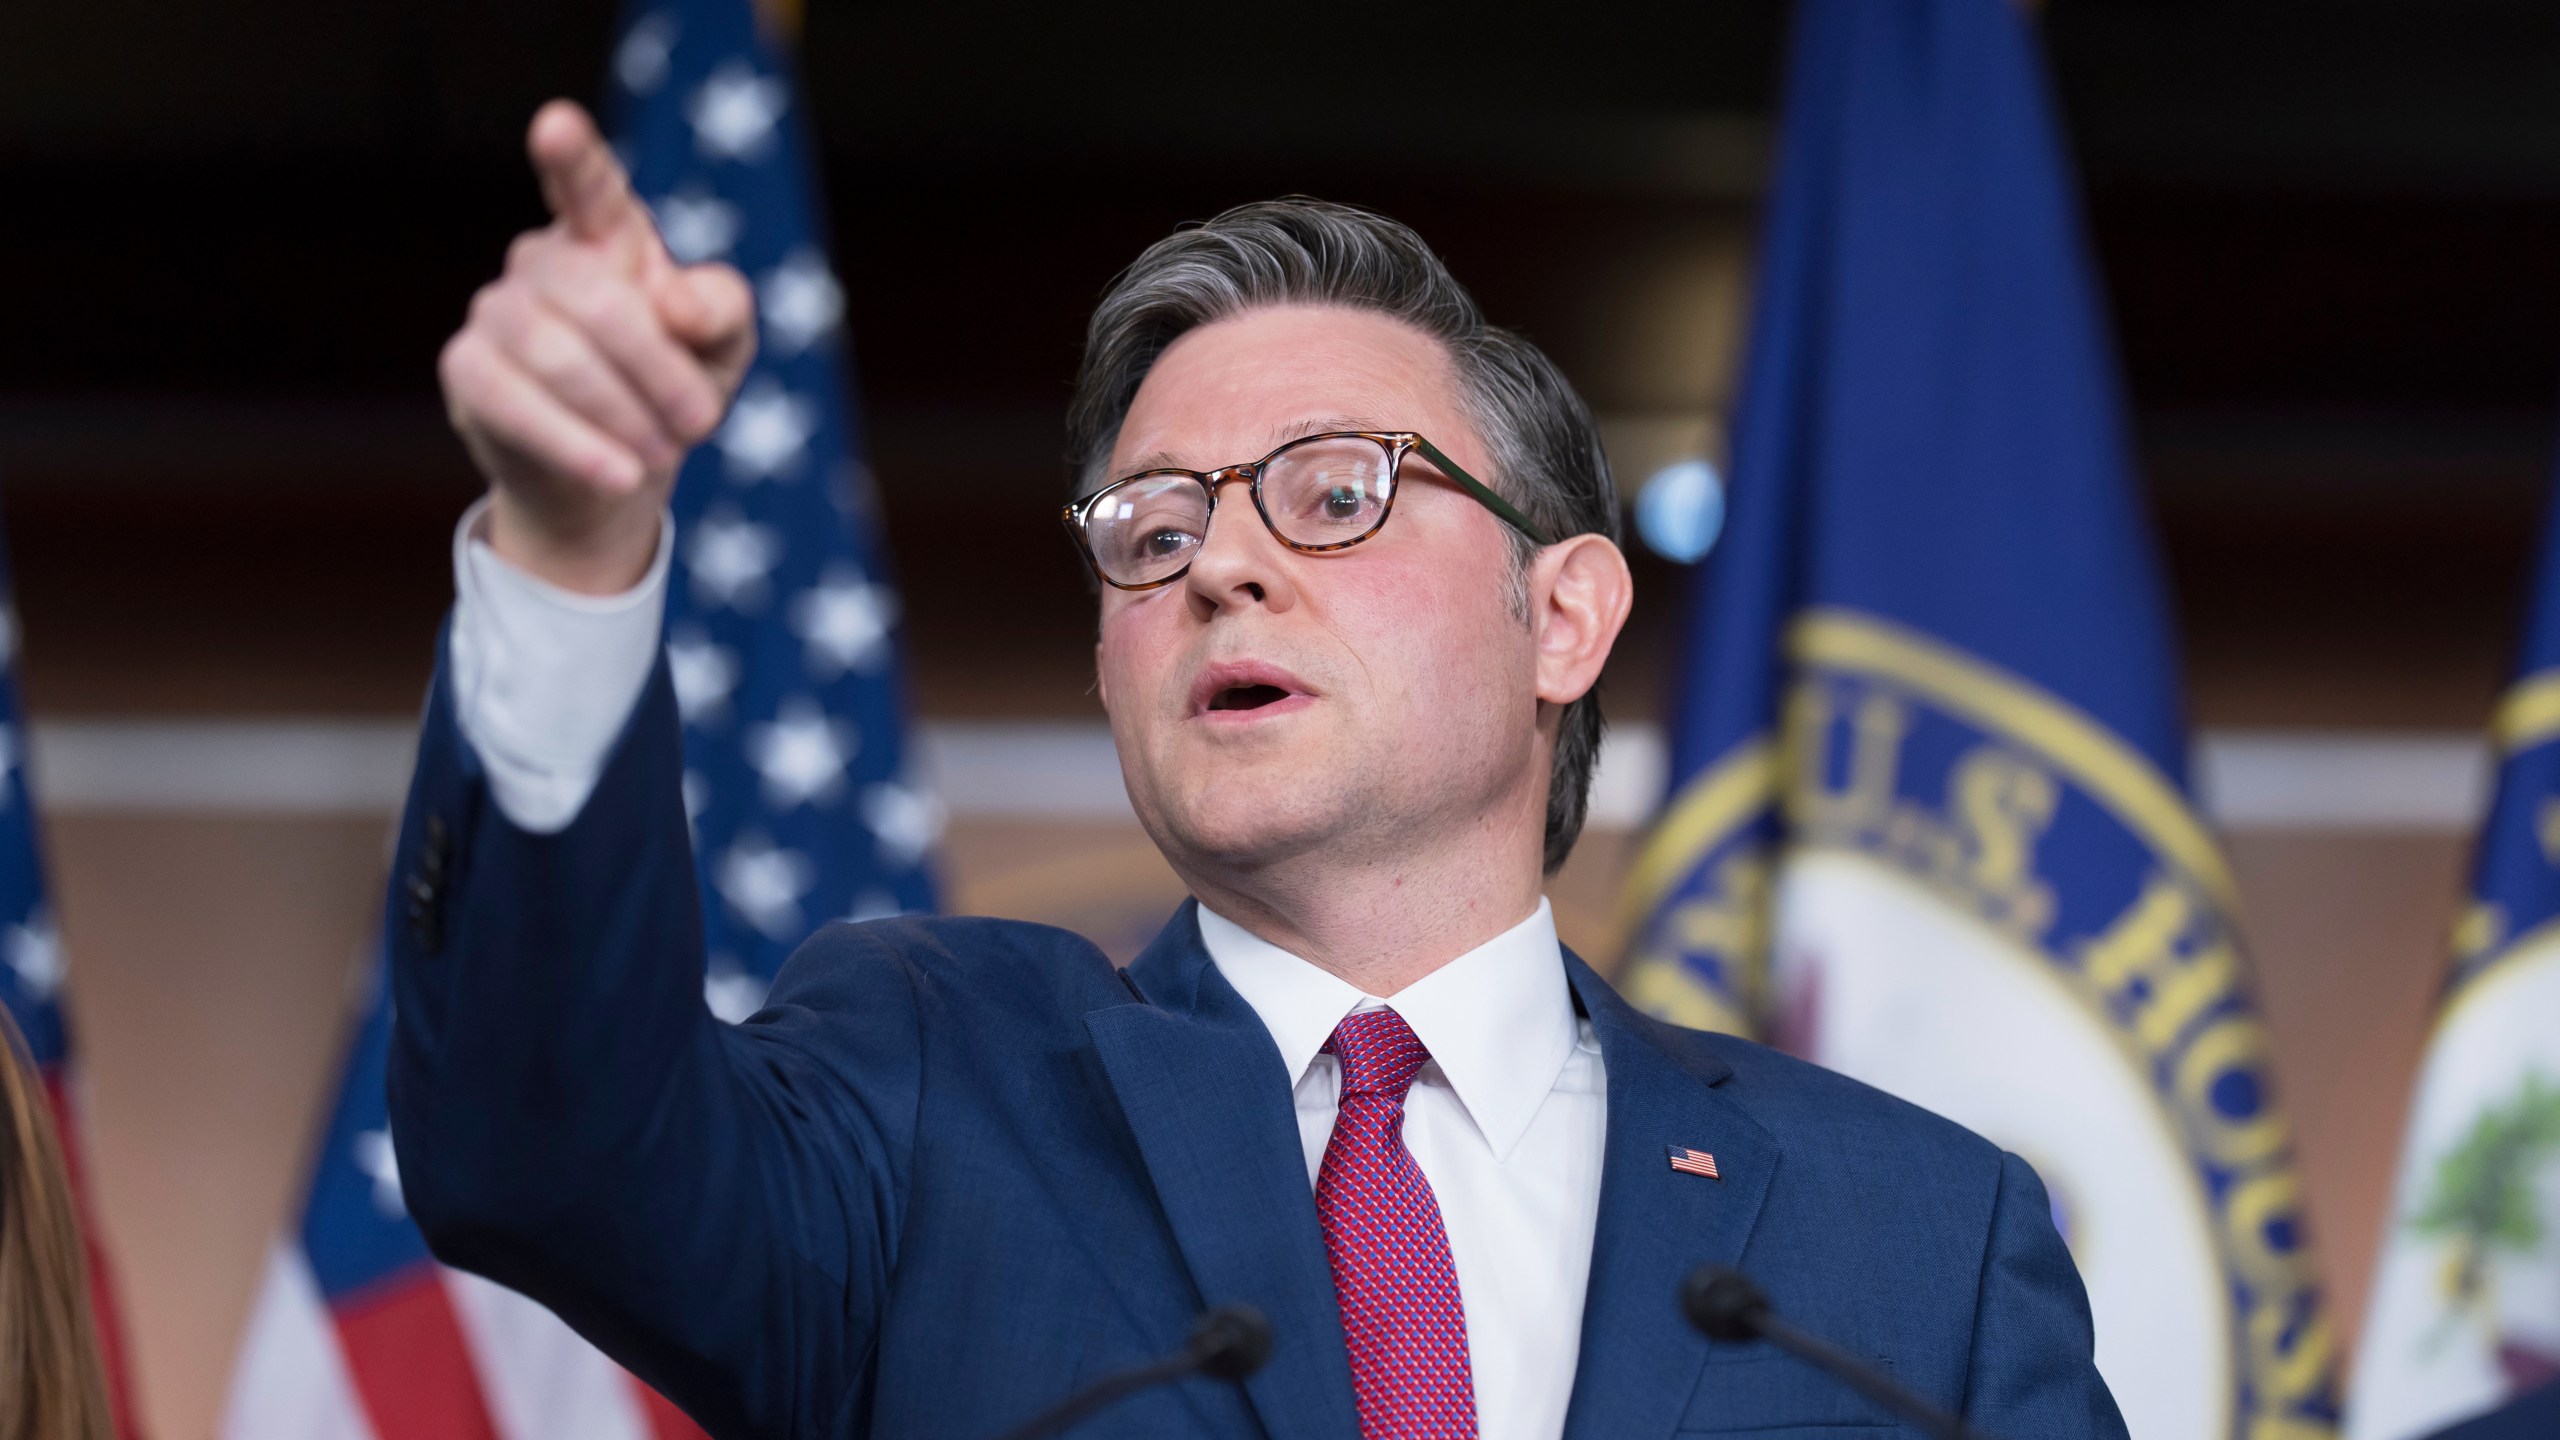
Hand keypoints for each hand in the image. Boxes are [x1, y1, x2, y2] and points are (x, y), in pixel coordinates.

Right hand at [439, 100, 756, 592]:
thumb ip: (720, 310)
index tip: (556, 125)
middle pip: (600, 304)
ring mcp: (497, 310)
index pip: (588, 184)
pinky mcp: (468, 370)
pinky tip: (618, 475)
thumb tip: (670, 301)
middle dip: (659, 371)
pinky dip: (574, 444)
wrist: (617, 473)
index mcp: (607, 234)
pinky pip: (513, 402)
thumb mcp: (724, 350)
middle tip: (702, 423)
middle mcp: (543, 259)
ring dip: (624, 414)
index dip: (572, 156)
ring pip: (557, 356)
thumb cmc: (674, 389)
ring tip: (662, 455)